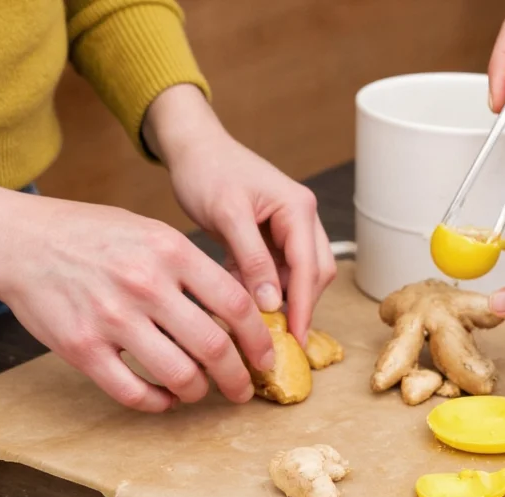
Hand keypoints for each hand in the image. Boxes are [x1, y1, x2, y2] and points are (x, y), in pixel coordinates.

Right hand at [0, 194, 273, 411]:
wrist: (22, 241)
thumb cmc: (94, 236)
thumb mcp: (152, 232)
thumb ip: (194, 267)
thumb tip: (241, 309)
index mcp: (171, 251)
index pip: (236, 304)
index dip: (259, 338)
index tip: (266, 357)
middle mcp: (146, 284)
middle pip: (214, 346)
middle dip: (238, 377)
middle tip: (243, 390)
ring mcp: (112, 318)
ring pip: (178, 375)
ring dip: (198, 392)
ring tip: (201, 392)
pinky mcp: (82, 347)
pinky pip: (132, 392)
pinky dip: (157, 403)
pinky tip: (164, 398)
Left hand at [143, 85, 335, 344]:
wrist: (191, 148)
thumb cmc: (208, 171)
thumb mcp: (228, 215)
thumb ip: (253, 259)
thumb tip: (273, 303)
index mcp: (299, 209)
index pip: (310, 267)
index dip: (304, 307)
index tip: (296, 339)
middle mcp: (302, 220)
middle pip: (313, 275)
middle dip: (299, 306)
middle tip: (276, 340)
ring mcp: (288, 230)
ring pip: (296, 277)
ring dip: (280, 300)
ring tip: (257, 326)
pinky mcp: (270, 239)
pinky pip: (275, 273)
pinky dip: (262, 290)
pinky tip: (242, 303)